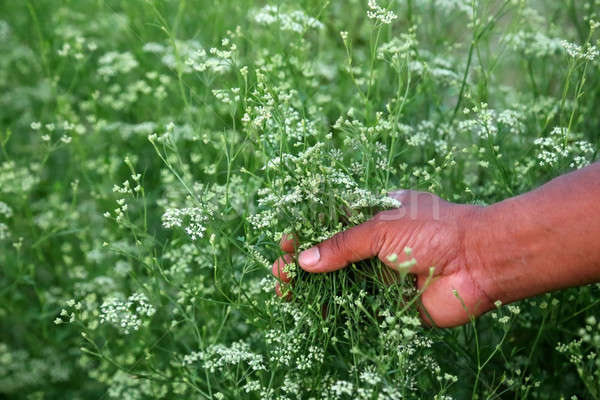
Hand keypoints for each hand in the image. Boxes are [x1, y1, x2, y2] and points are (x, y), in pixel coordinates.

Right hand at [272, 190, 494, 327]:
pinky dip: (336, 311)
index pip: (332, 224)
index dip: (307, 233)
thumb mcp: (380, 227)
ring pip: (341, 283)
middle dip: (305, 263)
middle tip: (281, 273)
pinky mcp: (391, 303)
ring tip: (287, 293)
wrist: (478, 261)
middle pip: (332, 255)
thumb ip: (342, 245)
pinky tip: (314, 312)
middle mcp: (377, 246)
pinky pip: (359, 307)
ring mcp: (383, 275)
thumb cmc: (432, 230)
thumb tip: (305, 259)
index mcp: (375, 217)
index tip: (285, 243)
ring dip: (314, 288)